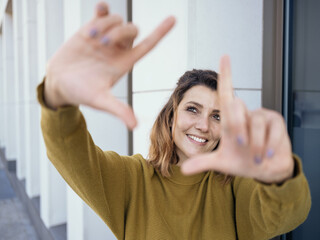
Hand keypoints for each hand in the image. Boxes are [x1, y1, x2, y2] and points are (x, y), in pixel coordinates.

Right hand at [44, 2, 174, 128]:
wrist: (59, 83)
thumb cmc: (81, 93)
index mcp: (125, 63)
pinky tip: (100, 8)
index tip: (173, 18)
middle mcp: (118, 49)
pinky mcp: (90, 29)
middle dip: (119, 32)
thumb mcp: (100, 101)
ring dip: (105, 26)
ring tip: (89, 39)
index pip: (148, 45)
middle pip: (132, 29)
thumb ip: (118, 110)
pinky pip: (103, 13)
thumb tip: (135, 126)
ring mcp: (104, 38)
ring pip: (117, 20)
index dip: (161, 32)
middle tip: (100, 44)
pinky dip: (103, 9)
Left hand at [181, 56, 293, 183]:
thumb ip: (202, 163)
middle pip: (236, 107)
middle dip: (237, 128)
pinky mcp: (277, 122)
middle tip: (239, 145)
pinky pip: (272, 130)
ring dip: (254, 144)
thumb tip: (183, 169)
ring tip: (255, 156)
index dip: (226, 76)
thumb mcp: (220, 163)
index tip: (225, 56)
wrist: (264, 171)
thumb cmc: (242, 161)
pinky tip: (266, 154)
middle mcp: (245, 114)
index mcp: (230, 120)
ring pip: (254, 122)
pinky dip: (268, 145)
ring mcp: (262, 116)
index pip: (226, 94)